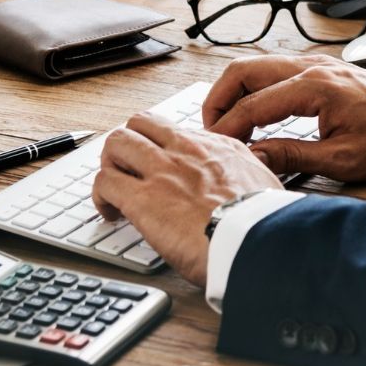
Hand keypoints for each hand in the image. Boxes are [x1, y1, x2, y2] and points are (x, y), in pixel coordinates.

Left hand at [92, 111, 283, 285]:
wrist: (258, 242)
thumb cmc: (264, 223)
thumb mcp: (265, 184)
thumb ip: (248, 175)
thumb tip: (247, 182)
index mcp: (217, 147)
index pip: (174, 131)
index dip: (160, 147)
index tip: (159, 166)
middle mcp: (186, 150)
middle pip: (140, 124)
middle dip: (128, 145)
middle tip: (128, 170)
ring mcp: (162, 171)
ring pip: (117, 143)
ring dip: (110, 165)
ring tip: (113, 189)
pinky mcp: (142, 199)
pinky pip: (104, 182)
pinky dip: (100, 196)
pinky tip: (109, 213)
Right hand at [203, 55, 365, 181]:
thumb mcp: (343, 161)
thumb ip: (293, 156)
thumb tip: (253, 158)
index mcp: (315, 87)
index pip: (253, 104)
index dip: (227, 128)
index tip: (214, 148)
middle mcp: (311, 66)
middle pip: (243, 71)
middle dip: (219, 99)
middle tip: (210, 131)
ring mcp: (316, 63)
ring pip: (257, 66)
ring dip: (235, 92)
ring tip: (227, 124)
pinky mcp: (322, 69)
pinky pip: (275, 70)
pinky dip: (255, 88)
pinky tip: (255, 114)